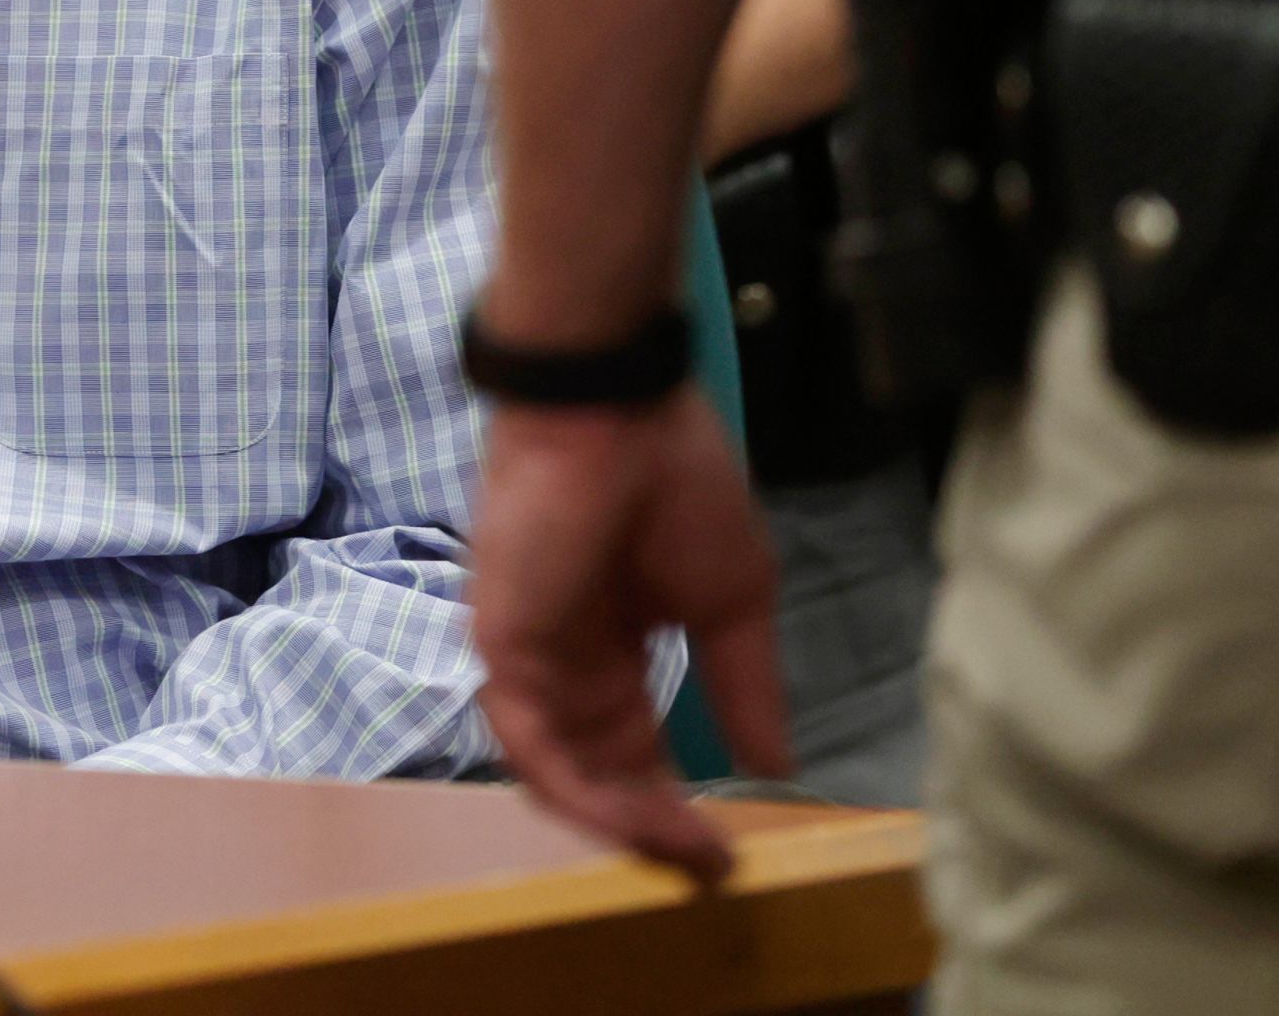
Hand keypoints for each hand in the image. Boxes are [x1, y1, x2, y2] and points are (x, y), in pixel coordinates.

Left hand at [470, 385, 792, 882]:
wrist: (618, 409)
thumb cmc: (675, 482)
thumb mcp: (730, 601)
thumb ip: (742, 686)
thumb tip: (778, 767)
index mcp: (609, 643)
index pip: (633, 747)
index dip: (676, 804)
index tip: (728, 852)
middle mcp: (560, 659)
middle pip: (597, 772)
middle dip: (652, 829)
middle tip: (709, 869)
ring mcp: (524, 655)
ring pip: (563, 774)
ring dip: (623, 824)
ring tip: (687, 856)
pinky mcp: (500, 647)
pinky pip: (534, 746)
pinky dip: (584, 794)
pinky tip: (641, 824)